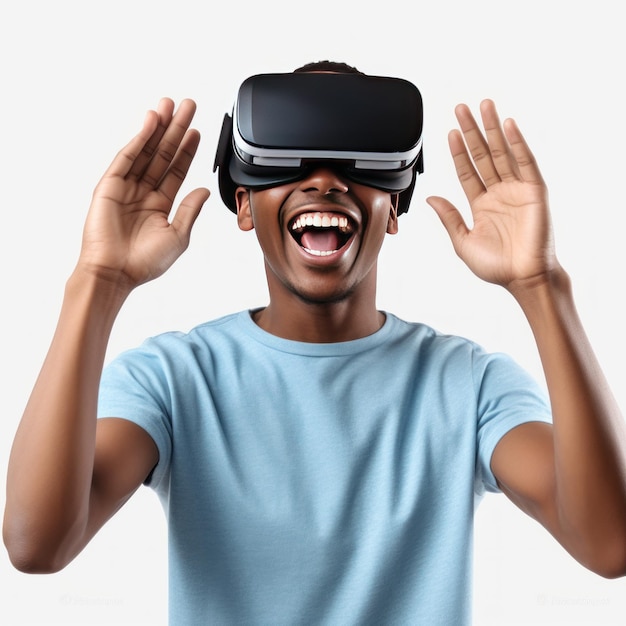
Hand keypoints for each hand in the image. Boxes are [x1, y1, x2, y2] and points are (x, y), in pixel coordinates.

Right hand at [78, 98, 209, 288]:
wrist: (116, 273)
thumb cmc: (144, 262)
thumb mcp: (178, 236)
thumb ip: (190, 210)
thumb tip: (204, 191)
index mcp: (160, 205)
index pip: (177, 170)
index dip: (187, 150)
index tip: (197, 131)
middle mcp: (144, 192)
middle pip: (163, 154)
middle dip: (176, 129)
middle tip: (188, 106)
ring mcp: (126, 187)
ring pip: (146, 150)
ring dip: (159, 127)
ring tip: (171, 105)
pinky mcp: (110, 184)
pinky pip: (128, 156)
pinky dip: (140, 138)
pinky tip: (152, 122)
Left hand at [427, 99, 558, 290]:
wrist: (522, 279)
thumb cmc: (496, 266)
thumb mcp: (463, 242)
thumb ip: (449, 218)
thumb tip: (430, 198)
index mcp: (480, 205)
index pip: (467, 171)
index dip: (459, 151)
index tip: (449, 132)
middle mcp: (498, 193)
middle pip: (483, 155)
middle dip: (472, 131)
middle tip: (462, 108)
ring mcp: (516, 190)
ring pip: (502, 153)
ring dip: (492, 129)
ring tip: (484, 106)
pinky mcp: (534, 191)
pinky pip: (526, 162)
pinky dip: (518, 143)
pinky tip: (507, 126)